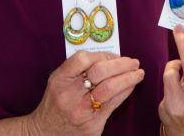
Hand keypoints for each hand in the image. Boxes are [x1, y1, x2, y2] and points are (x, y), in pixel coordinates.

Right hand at [26, 50, 143, 135]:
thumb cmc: (56, 102)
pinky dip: (125, 92)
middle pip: (100, 72)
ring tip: (138, 73)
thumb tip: (110, 58)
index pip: (82, 59)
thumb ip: (78, 69)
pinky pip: (113, 104)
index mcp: (59, 79)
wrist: (45, 132)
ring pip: (110, 88)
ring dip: (128, 78)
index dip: (103, 55)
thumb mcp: (59, 81)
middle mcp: (69, 94)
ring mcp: (81, 111)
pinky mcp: (92, 124)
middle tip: (133, 62)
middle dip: (121, 64)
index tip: (115, 55)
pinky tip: (131, 86)